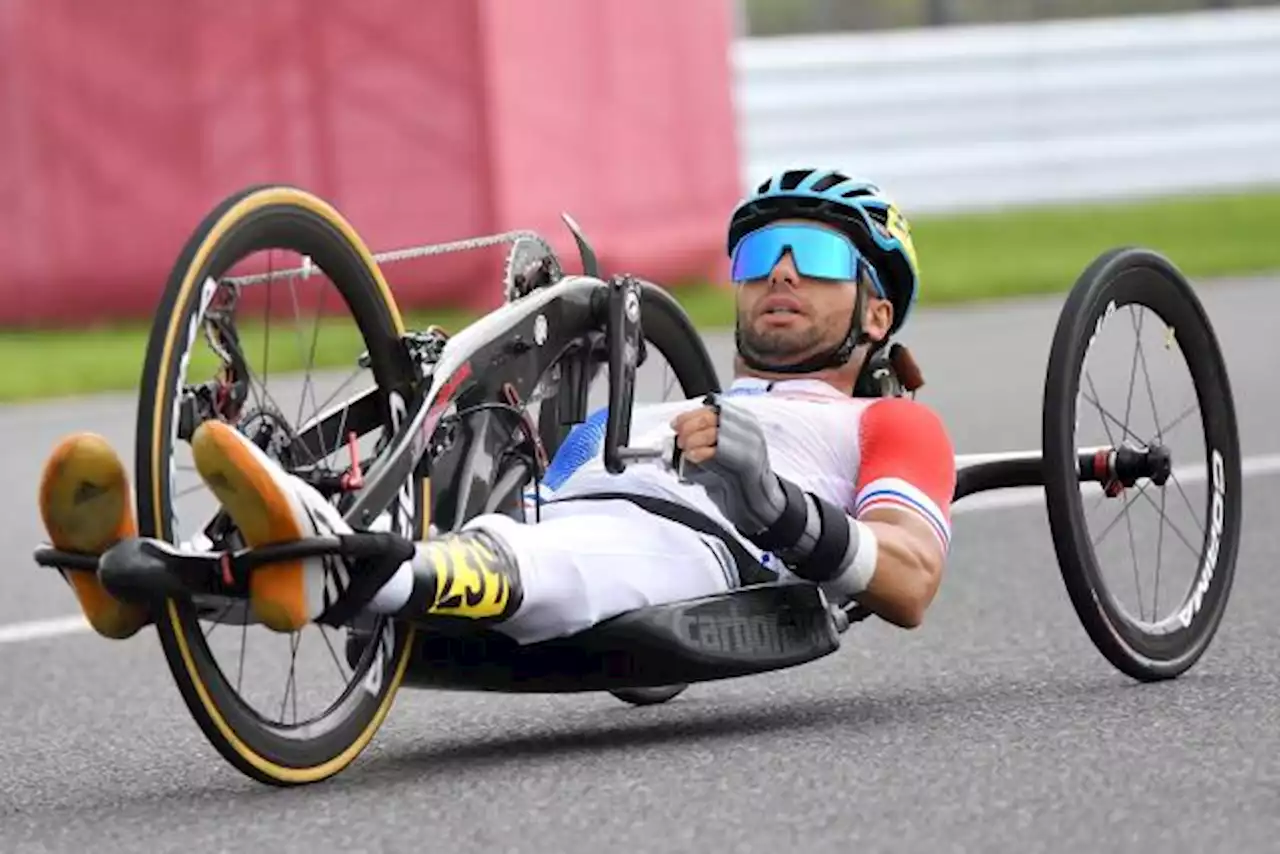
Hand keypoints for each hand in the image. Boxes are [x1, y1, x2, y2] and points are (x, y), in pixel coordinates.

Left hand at [670, 394, 787, 535]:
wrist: (758, 501)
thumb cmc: (737, 476)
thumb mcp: (724, 448)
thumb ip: (706, 436)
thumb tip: (680, 430)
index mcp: (744, 421)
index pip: (714, 409)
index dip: (691, 415)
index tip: (676, 423)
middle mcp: (748, 430)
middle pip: (712, 418)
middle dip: (690, 426)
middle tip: (680, 438)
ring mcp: (749, 446)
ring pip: (714, 432)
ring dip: (693, 439)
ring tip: (686, 449)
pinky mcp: (745, 462)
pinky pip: (718, 452)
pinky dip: (701, 452)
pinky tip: (693, 456)